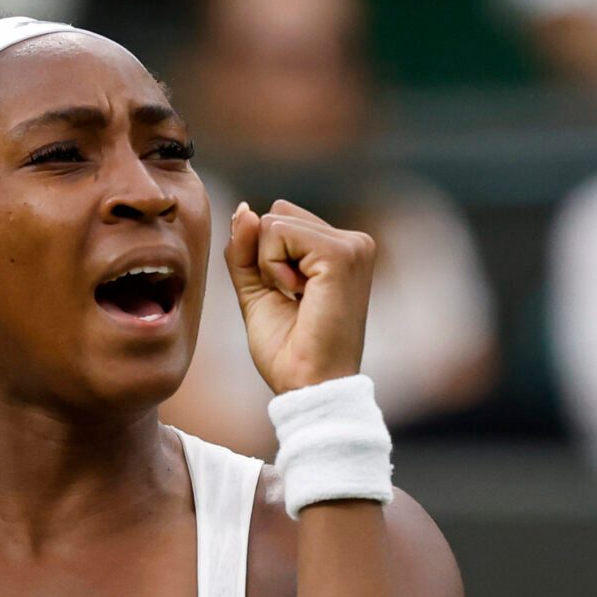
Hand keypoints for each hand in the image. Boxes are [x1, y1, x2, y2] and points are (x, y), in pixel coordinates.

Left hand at [226, 198, 377, 394]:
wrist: (307, 386)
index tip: (289, 298)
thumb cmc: (288, 351)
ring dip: (268, 265)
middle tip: (292, 300)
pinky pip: (278, 231)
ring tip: (298, 300)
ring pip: (275, 220)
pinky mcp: (341, 253)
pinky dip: (272, 267)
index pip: (281, 220)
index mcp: (340, 250)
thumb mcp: (258, 291)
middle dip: (265, 258)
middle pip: (277, 213)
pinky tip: (298, 295)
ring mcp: (352, 245)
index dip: (265, 259)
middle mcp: (353, 242)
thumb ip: (246, 251)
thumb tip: (243, 210)